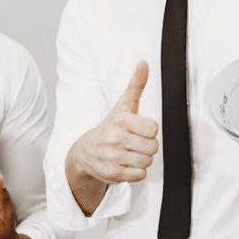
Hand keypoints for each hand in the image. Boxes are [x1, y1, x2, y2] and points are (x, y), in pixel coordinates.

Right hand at [69, 61, 158, 185]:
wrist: (85, 152)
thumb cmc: (110, 126)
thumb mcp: (123, 105)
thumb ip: (136, 85)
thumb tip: (143, 62)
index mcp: (120, 120)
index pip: (153, 128)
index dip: (149, 129)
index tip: (139, 128)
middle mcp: (115, 138)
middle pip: (153, 147)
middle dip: (147, 146)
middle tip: (135, 142)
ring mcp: (113, 157)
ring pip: (148, 162)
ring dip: (142, 159)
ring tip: (130, 152)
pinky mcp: (113, 174)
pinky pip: (140, 175)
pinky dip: (136, 172)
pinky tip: (126, 163)